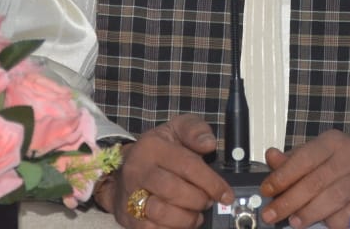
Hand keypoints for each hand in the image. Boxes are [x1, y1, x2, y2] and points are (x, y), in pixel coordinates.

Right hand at [95, 114, 232, 228]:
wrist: (123, 167)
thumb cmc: (158, 150)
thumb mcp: (176, 130)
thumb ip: (195, 130)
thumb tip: (209, 144)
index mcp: (153, 147)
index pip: (187, 165)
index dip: (211, 183)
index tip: (226, 195)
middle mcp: (138, 170)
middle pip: (173, 190)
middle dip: (198, 200)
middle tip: (206, 201)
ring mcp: (129, 194)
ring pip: (160, 213)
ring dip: (186, 218)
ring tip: (194, 214)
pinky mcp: (127, 216)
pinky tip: (180, 223)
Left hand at [259, 133, 349, 228]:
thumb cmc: (347, 162)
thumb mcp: (321, 154)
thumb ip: (294, 159)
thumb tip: (271, 157)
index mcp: (334, 142)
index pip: (304, 158)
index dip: (283, 176)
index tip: (267, 189)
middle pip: (316, 181)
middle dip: (290, 200)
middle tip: (272, 213)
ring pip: (333, 199)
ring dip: (309, 213)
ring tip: (293, 221)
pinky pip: (349, 214)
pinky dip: (333, 221)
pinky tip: (324, 222)